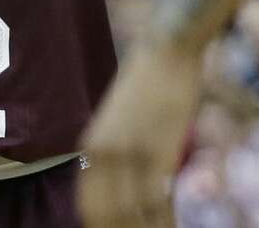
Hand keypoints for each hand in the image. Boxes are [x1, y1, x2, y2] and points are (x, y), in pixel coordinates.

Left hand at [78, 43, 201, 226]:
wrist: (166, 49)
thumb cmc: (147, 81)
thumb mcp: (118, 118)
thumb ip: (115, 148)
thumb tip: (121, 179)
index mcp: (90, 146)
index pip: (88, 204)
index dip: (102, 225)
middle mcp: (104, 153)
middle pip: (105, 215)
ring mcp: (130, 154)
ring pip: (132, 213)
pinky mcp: (158, 151)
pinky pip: (157, 201)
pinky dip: (164, 220)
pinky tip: (170, 225)